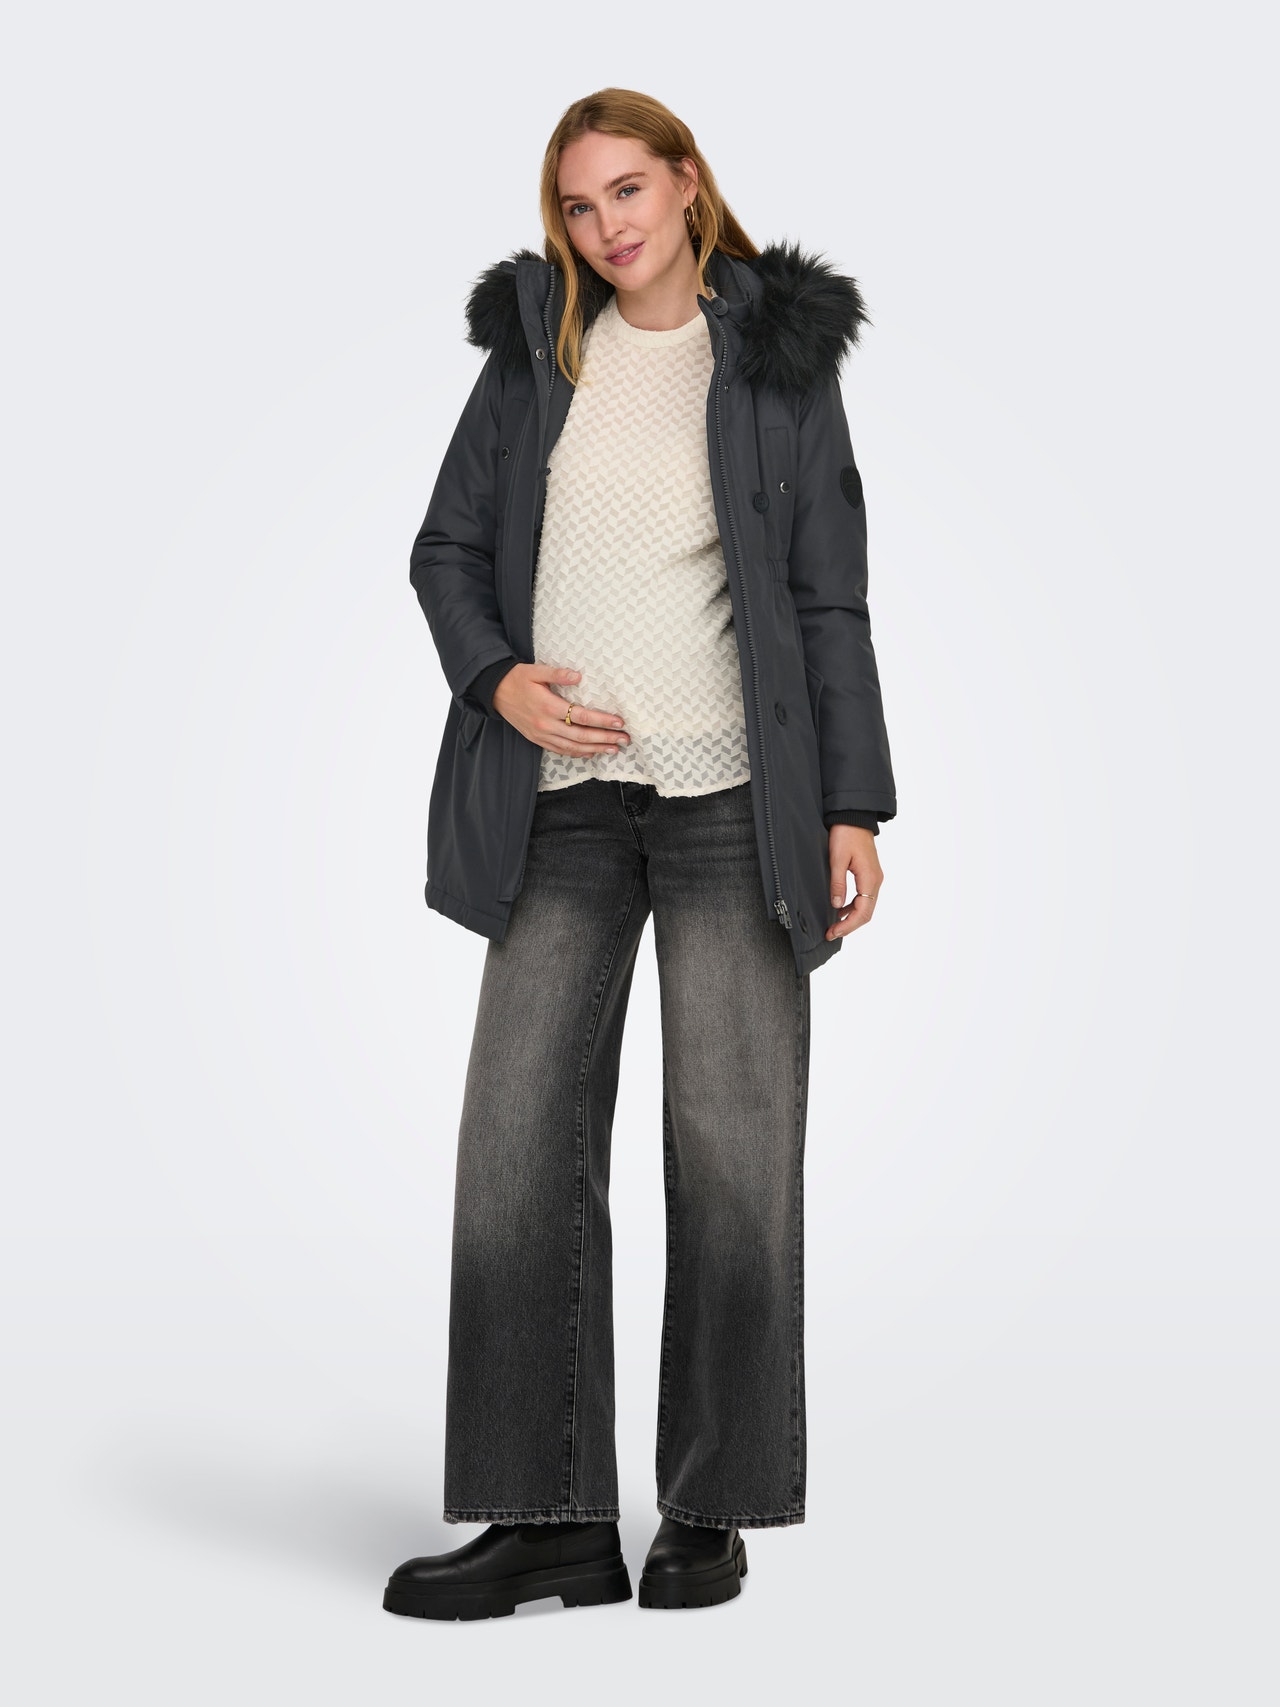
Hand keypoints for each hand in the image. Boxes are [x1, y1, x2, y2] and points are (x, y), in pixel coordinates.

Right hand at [493, 663, 630, 757]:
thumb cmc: (517, 678)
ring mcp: (541, 735)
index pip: (582, 716)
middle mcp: (546, 724)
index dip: (603, 721)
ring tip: (614, 749)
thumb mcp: (536, 670)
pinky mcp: (537, 739)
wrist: (494, 691)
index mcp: (548, 706)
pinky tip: (591, 752)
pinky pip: (561, 750)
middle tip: (625, 739)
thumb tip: (578, 676)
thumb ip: (558, 673)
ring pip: (573, 747)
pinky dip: (578, 753)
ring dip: (595, 749)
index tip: (619, 722)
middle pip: (581, 735)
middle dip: (605, 738)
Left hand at [826, 825, 882, 939]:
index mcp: (870, 878)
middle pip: (866, 913)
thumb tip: (836, 906)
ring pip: (866, 906)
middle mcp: (876, 880)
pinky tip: (840, 909)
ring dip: (851, 918)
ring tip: (834, 925)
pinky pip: (863, 896)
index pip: (863, 912)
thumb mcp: (837, 859)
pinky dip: (853, 906)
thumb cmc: (846, 833)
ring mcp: (874, 877)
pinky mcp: (869, 874)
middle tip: (831, 933)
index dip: (848, 926)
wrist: (854, 816)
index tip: (833, 932)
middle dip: (849, 926)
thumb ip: (837, 884)